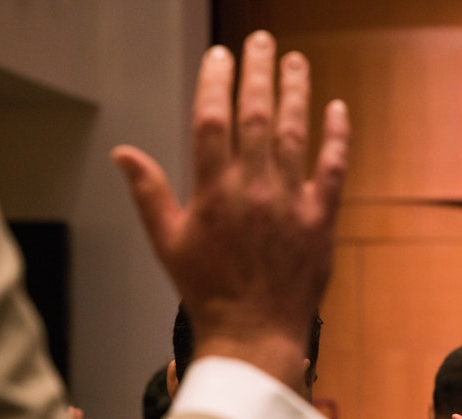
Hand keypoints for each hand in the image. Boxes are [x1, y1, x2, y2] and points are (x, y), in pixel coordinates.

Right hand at [112, 31, 349, 390]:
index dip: (215, 82)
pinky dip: (337, 138)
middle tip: (261, 41)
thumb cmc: (208, 291)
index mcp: (213, 191)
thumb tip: (123, 153)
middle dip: (258, 73)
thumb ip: (148, 193)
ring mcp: (291, 201)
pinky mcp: (321, 219)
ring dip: (296, 93)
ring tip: (295, 61)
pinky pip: (334, 169)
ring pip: (293, 134)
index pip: (212, 120)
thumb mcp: (167, 243)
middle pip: (255, 116)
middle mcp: (253, 188)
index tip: (219, 56)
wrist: (254, 334)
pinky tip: (338, 109)